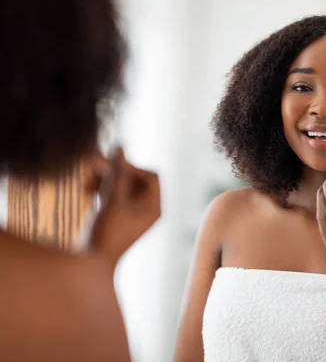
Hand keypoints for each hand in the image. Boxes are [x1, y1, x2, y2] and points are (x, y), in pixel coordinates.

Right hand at [87, 147, 160, 264]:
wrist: (90, 262)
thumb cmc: (106, 233)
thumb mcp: (112, 200)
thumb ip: (117, 173)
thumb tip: (120, 147)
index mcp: (155, 207)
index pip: (152, 176)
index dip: (133, 168)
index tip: (112, 170)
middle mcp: (148, 209)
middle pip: (136, 178)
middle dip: (114, 173)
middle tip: (94, 170)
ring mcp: (132, 211)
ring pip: (122, 184)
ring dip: (104, 179)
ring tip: (87, 184)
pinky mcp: (118, 214)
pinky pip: (113, 192)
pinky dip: (101, 188)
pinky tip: (87, 189)